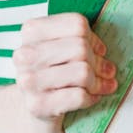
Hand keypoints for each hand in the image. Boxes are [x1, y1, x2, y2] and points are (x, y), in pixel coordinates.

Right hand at [12, 12, 116, 132]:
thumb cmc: (51, 72)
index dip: (93, 39)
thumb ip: (81, 40)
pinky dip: (91, 97)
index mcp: (31, 31)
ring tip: (100, 85)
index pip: (77, 25)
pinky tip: (92, 97)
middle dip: (98, 62)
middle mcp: (26, 54)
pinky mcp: (37, 105)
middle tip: (106, 71)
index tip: (99, 50)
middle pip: (81, 48)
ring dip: (98, 82)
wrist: (30, 108)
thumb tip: (103, 53)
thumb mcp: (61, 47)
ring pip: (82, 72)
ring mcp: (29, 81)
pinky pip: (78, 96)